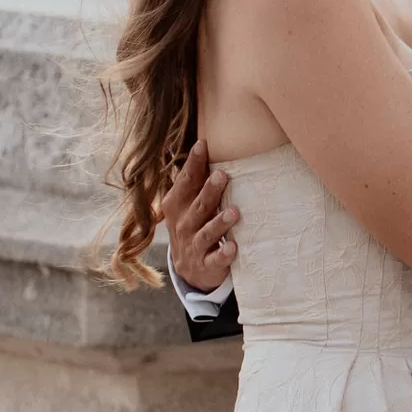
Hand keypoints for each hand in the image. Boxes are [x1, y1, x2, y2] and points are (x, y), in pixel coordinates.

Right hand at [163, 137, 240, 290]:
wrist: (189, 269)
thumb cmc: (193, 225)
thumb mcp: (188, 203)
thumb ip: (196, 179)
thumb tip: (206, 142)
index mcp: (177, 205)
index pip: (185, 181)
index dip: (193, 163)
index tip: (203, 144)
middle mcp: (183, 224)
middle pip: (197, 206)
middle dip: (209, 191)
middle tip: (222, 175)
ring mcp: (193, 246)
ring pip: (206, 233)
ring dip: (219, 223)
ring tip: (234, 212)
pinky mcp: (206, 265)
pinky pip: (214, 260)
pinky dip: (223, 255)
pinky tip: (233, 248)